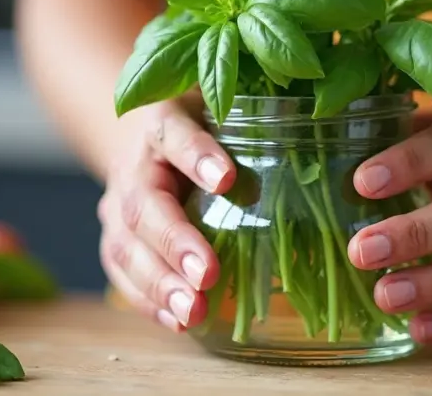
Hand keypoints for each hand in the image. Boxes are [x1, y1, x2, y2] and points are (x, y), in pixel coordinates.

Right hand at [97, 98, 235, 332]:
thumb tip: (316, 161)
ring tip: (192, 311)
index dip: (196, 156)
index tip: (225, 180)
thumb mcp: (225, 110)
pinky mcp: (115, 240)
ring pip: (127, 247)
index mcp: (162, 122)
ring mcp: (117, 206)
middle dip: (175, 242)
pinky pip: (123, 274)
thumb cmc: (200, 124)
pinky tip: (178, 321)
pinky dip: (150, 302)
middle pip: (144, 204)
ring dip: (160, 284)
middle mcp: (134, 166)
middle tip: (205, 274)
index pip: (175, 135)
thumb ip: (255, 126)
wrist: (139, 136)